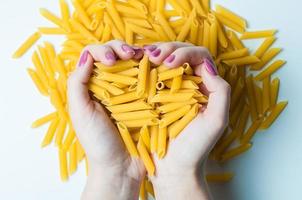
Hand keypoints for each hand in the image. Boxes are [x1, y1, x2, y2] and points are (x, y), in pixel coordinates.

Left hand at [67, 40, 144, 199]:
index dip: (102, 50)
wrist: (121, 166)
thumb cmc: (98, 142)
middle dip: (120, 48)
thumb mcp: (80, 112)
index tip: (111, 61)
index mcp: (92, 86)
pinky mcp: (146, 99)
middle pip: (114, 53)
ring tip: (143, 56)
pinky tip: (155, 66)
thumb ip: (77, 84)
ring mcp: (130, 91)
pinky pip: (148, 76)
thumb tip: (86, 56)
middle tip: (129, 54)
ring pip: (132, 62)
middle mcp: (110, 84)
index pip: (94, 56)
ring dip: (137, 54)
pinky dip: (151, 68)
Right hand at [144, 42, 230, 199]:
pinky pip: (150, 74)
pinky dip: (144, 66)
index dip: (185, 53)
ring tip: (144, 56)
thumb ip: (220, 91)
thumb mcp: (216, 121)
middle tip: (154, 56)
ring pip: (165, 60)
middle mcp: (188, 84)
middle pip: (181, 53)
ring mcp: (170, 89)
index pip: (199, 56)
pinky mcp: (154, 97)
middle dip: (168, 49)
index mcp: (205, 86)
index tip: (169, 62)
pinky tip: (136, 64)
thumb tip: (207, 66)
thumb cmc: (195, 147)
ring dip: (155, 53)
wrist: (174, 168)